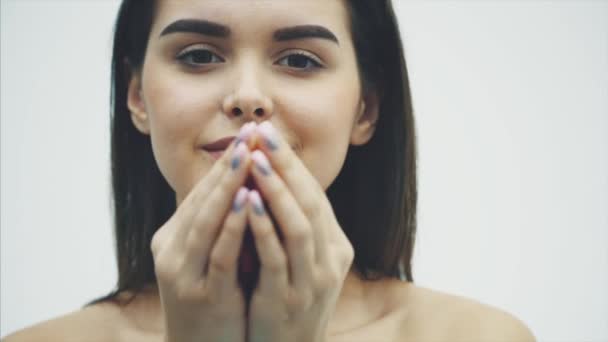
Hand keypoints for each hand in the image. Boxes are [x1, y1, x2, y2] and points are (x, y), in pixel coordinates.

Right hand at [150, 123, 256, 341]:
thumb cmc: (213, 300)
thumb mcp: (208, 258)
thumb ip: (219, 225)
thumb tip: (243, 185)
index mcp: (173, 240)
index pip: (200, 193)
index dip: (225, 163)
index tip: (248, 134)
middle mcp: (171, 252)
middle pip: (202, 200)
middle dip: (227, 164)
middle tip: (248, 132)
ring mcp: (183, 274)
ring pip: (206, 220)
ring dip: (228, 185)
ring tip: (248, 154)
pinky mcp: (202, 294)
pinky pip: (219, 253)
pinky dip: (234, 224)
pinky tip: (251, 200)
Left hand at [244, 121, 354, 341]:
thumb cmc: (286, 300)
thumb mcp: (299, 262)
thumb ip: (291, 226)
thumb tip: (268, 180)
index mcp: (335, 245)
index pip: (315, 194)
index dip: (291, 163)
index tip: (268, 133)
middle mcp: (331, 259)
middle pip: (311, 202)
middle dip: (285, 165)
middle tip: (263, 133)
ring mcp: (314, 281)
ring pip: (299, 225)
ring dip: (276, 189)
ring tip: (254, 159)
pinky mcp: (290, 299)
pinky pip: (278, 256)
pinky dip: (264, 226)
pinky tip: (247, 202)